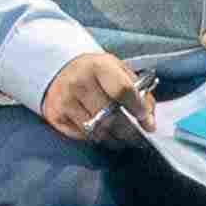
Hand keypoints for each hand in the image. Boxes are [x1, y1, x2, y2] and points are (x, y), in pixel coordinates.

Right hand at [36, 50, 153, 143]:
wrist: (58, 70)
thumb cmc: (96, 73)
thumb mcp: (118, 71)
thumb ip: (138, 93)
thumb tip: (149, 123)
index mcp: (98, 66)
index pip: (123, 91)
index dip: (138, 108)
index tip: (146, 120)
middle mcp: (79, 82)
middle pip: (111, 117)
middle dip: (129, 132)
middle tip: (138, 138)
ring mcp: (65, 100)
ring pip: (98, 131)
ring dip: (114, 138)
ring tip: (122, 138)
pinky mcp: (56, 116)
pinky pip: (84, 136)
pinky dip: (97, 138)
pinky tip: (103, 133)